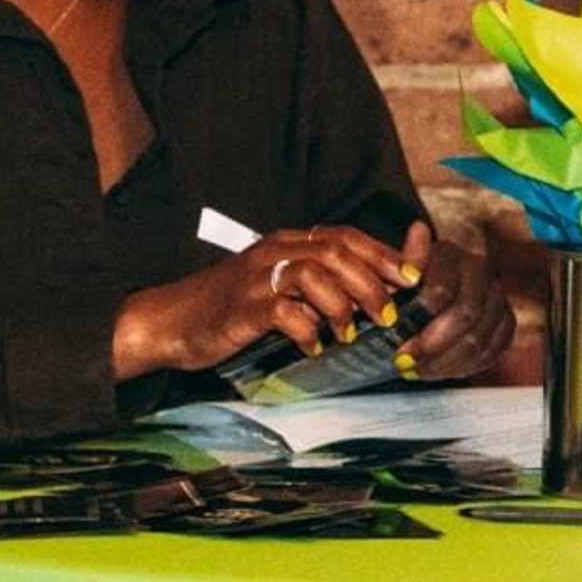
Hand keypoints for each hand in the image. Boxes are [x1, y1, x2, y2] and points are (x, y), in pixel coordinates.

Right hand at [114, 224, 408, 380]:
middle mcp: (274, 252)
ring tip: (350, 332)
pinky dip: (306, 330)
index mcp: (286, 243)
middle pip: (336, 251)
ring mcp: (256, 278)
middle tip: (389, 313)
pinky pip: (284, 311)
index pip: (344, 236)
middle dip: (371, 281)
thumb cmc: (228, 308)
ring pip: (314, 273)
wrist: (170, 321)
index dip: (382, 253)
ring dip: (342, 304)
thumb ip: (314, 286)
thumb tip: (367, 298)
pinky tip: (312, 346)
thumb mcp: (276, 289)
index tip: (412, 276)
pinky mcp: (242, 307)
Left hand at [392, 222, 512, 380]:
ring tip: (417, 370)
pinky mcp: (505, 322)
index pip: (443, 287)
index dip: (420, 317)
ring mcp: (497, 298)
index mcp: (452, 254)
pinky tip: (440, 369)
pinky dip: (464, 366)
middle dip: (432, 346)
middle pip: (465, 315)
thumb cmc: (408, 283)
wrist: (429, 294)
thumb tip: (419, 231)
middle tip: (406, 362)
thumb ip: (405, 258)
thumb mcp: (396, 269)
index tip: (398, 338)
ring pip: (479, 339)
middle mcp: (480, 272)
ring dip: (445, 362)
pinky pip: (493, 351)